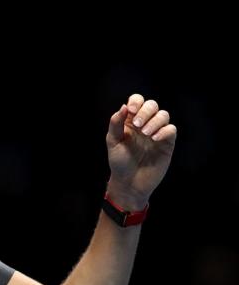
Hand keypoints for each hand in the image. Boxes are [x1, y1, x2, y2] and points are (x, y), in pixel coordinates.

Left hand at [105, 94, 176, 208]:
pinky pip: (171, 130)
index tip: (131, 110)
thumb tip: (123, 107)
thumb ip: (116, 124)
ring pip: (163, 115)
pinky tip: (154, 139)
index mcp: (130, 121)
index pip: (137, 102)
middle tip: (138, 125)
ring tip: (146, 134)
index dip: (136, 101)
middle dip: (145, 111)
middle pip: (152, 105)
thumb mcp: (113, 142)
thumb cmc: (119, 162)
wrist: (129, 182)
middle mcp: (145, 124)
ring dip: (155, 121)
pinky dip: (164, 131)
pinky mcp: (167, 143)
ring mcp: (157, 133)